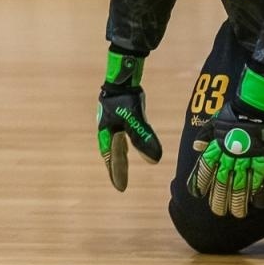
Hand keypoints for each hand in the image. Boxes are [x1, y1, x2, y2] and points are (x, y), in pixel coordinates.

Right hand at [97, 50, 161, 191]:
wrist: (122, 76)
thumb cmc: (126, 98)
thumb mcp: (135, 120)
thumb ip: (144, 139)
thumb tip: (155, 160)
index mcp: (108, 133)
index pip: (113, 159)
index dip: (116, 173)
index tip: (120, 188)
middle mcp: (108, 130)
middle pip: (112, 154)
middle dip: (116, 168)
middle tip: (120, 183)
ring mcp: (113, 122)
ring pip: (115, 144)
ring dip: (118, 157)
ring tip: (121, 167)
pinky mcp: (120, 115)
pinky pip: (120, 135)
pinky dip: (123, 144)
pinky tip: (127, 144)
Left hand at [187, 65, 263, 218]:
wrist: (256, 103)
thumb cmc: (235, 112)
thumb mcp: (215, 121)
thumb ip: (205, 135)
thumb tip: (195, 146)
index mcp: (217, 145)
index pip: (205, 166)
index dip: (200, 181)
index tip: (197, 194)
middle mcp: (230, 154)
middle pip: (223, 180)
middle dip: (220, 198)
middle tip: (218, 212)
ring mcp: (246, 156)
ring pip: (241, 183)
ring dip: (238, 200)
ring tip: (237, 213)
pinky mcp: (263, 157)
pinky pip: (261, 177)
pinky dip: (260, 191)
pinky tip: (258, 204)